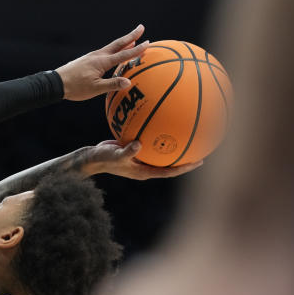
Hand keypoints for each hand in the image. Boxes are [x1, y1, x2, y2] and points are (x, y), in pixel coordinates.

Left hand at [55, 25, 149, 100]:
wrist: (56, 83)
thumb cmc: (75, 87)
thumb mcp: (94, 89)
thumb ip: (112, 84)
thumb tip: (129, 82)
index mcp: (102, 62)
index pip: (123, 54)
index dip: (137, 49)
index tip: (148, 42)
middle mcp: (98, 56)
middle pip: (118, 43)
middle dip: (131, 36)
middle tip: (141, 27)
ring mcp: (92, 57)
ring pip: (111, 47)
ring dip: (123, 42)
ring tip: (132, 40)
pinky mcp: (87, 60)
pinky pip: (105, 52)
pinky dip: (113, 50)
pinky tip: (113, 54)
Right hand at [76, 140, 202, 179]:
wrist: (91, 157)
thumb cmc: (102, 158)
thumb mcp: (114, 155)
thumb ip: (126, 151)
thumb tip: (138, 144)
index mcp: (144, 171)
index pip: (169, 171)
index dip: (185, 168)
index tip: (200, 161)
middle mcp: (145, 166)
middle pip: (170, 164)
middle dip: (186, 157)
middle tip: (202, 148)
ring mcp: (141, 159)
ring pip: (162, 154)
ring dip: (175, 147)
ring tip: (189, 135)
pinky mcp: (136, 150)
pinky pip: (152, 143)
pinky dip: (159, 136)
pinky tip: (165, 122)